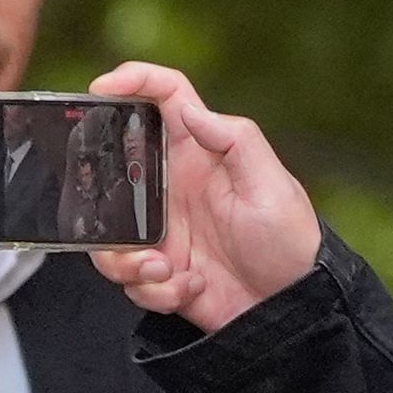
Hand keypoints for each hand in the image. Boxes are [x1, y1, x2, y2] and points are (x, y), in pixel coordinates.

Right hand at [82, 60, 321, 334]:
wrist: (289, 312)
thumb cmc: (291, 242)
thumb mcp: (271, 186)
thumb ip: (234, 140)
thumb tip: (188, 108)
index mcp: (201, 154)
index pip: (164, 99)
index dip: (133, 81)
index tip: (100, 88)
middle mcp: (173, 186)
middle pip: (112, 169)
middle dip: (100, 195)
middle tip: (116, 219)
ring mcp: (162, 229)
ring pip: (109, 234)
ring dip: (127, 259)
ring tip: (165, 270)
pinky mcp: (157, 268)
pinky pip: (127, 275)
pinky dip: (152, 288)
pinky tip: (187, 288)